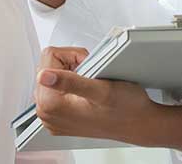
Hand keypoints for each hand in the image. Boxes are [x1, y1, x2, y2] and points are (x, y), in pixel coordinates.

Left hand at [34, 46, 181, 150]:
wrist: (137, 124)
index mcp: (51, 104)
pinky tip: (87, 95)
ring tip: (91, 87)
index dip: (74, 56)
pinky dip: (71, 88)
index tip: (89, 68)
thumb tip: (44, 76)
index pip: (49, 57)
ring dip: (71, 76)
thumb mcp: (101, 89)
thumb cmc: (125, 108)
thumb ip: (70, 81)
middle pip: (48, 67)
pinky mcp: (59, 119)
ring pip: (52, 79)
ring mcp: (52, 118)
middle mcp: (46, 114)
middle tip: (92, 78)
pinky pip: (57, 92)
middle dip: (71, 66)